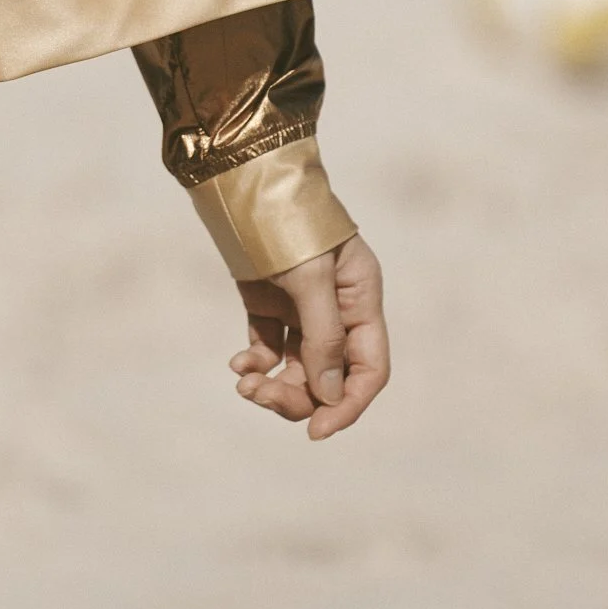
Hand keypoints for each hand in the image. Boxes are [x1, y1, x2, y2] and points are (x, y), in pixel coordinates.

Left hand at [230, 232, 388, 440]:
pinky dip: (257, 362)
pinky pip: (270, 348)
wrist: (241, 178)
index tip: (318, 430)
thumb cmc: (285, 219)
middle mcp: (337, 307)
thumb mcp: (310, 277)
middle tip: (261, 398)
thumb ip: (324, 337)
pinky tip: (239, 365)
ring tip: (244, 384)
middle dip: (299, 396)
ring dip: (274, 385)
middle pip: (329, 375)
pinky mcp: (269, 302)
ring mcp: (302, 306)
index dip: (347, 403)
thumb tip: (328, 396)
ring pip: (298, 367)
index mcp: (362, 298)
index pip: (368, 368)